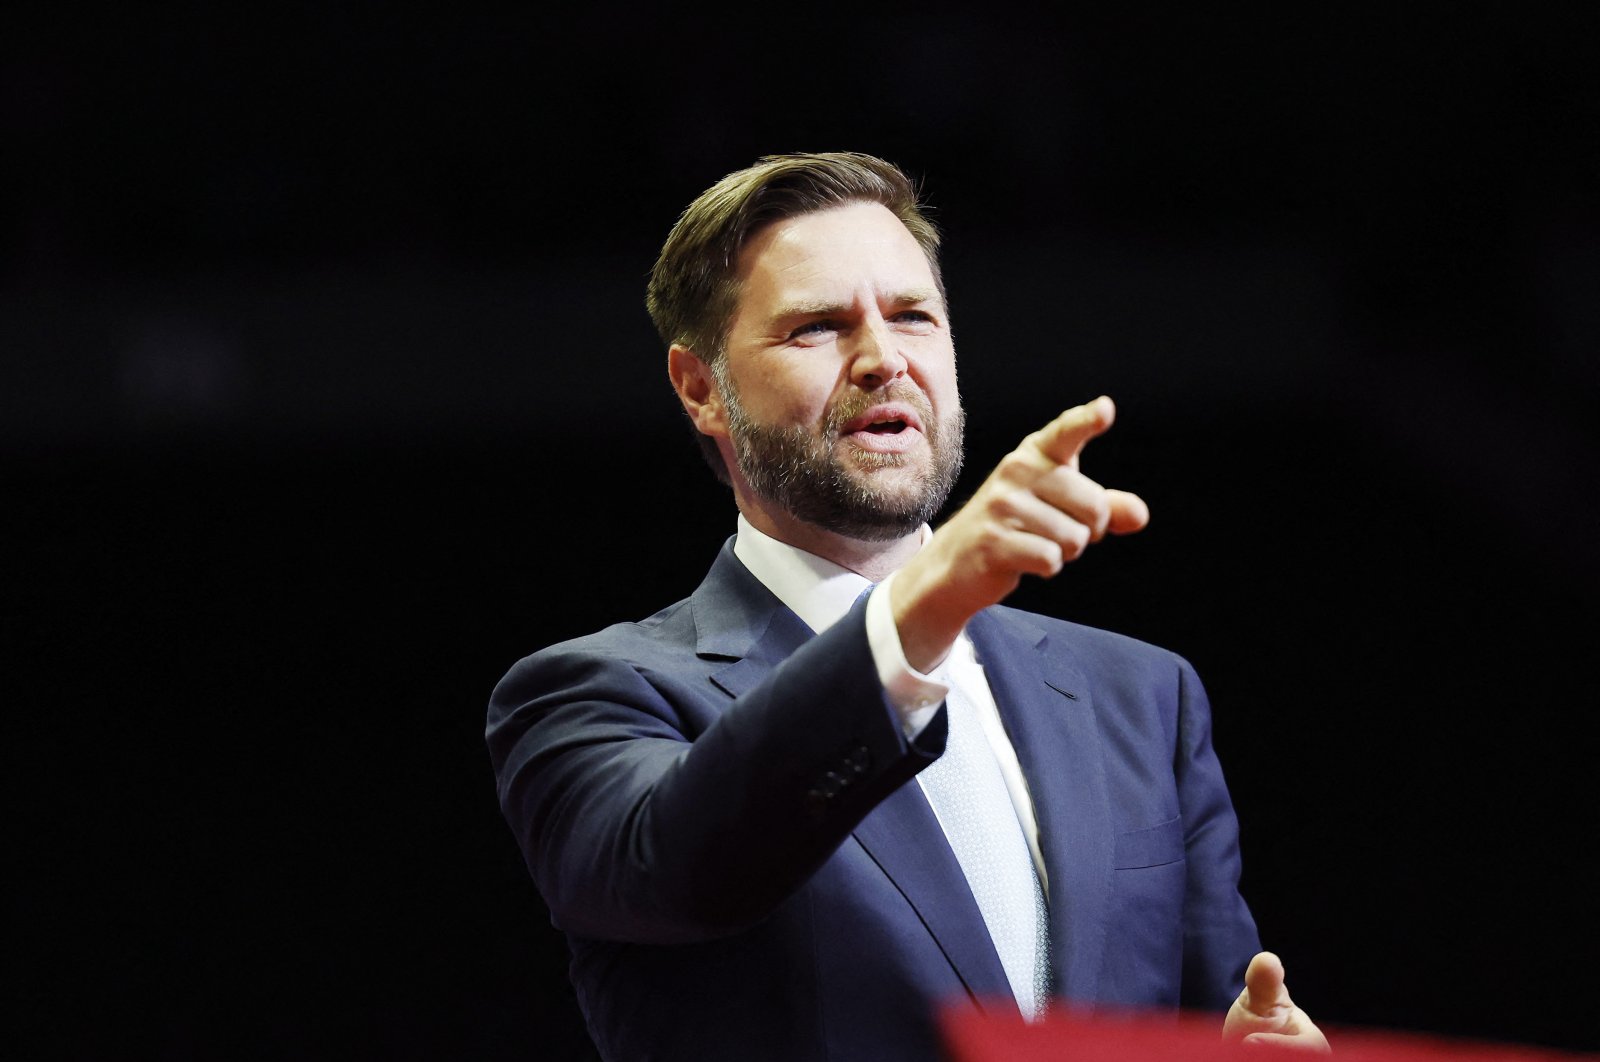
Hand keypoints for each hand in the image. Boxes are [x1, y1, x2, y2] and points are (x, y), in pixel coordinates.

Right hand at [891, 395, 1148, 670]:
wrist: (959, 560)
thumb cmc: (1021, 525)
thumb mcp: (1064, 508)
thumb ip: (1106, 507)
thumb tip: (1139, 515)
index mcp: (1035, 455)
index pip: (1066, 433)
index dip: (1088, 421)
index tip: (1106, 409)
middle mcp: (1017, 472)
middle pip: (1094, 506)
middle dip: (1090, 530)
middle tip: (1061, 530)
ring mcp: (1001, 505)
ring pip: (1075, 539)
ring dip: (1066, 552)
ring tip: (1037, 543)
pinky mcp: (993, 541)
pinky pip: (1050, 559)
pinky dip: (1048, 566)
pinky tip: (1025, 559)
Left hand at [1222, 951, 1329, 1051]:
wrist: (1248, 1046)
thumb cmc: (1258, 1020)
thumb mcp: (1258, 1001)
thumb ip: (1263, 984)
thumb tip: (1267, 960)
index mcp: (1314, 1045)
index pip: (1311, 1049)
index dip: (1280, 1047)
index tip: (1248, 1041)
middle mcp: (1312, 1057)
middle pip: (1292, 1059)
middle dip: (1269, 1055)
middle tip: (1239, 1049)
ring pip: (1281, 1061)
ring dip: (1243, 1056)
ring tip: (1235, 1052)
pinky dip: (1239, 1060)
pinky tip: (1232, 1057)